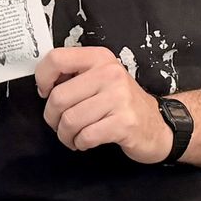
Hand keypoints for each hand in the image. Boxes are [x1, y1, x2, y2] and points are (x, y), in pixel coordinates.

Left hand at [35, 46, 171, 163]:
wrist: (157, 125)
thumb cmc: (121, 103)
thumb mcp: (100, 78)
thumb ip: (73, 75)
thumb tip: (42, 85)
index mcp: (100, 58)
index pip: (56, 59)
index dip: (42, 79)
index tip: (46, 92)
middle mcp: (110, 73)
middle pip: (58, 97)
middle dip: (52, 118)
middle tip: (60, 124)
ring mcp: (119, 98)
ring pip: (70, 120)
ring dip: (65, 135)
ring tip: (73, 136)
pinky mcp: (124, 123)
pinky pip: (86, 136)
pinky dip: (80, 143)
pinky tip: (86, 141)